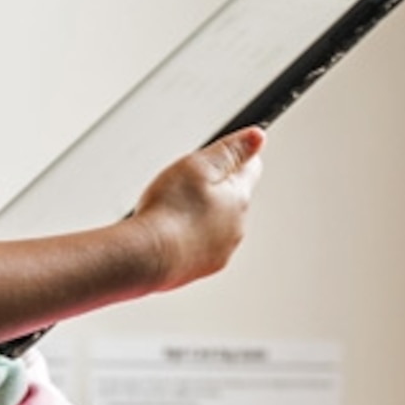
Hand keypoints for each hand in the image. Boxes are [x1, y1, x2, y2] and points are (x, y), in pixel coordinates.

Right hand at [129, 127, 262, 292]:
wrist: (146, 258)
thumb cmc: (169, 211)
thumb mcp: (199, 166)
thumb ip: (230, 151)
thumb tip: (259, 137)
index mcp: (239, 197)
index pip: (251, 167)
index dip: (233, 156)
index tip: (214, 156)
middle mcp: (237, 226)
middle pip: (230, 196)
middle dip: (211, 188)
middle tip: (181, 186)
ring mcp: (220, 250)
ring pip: (213, 222)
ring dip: (197, 215)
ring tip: (169, 211)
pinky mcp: (200, 267)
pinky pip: (197, 245)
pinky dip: (185, 237)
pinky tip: (164, 233)